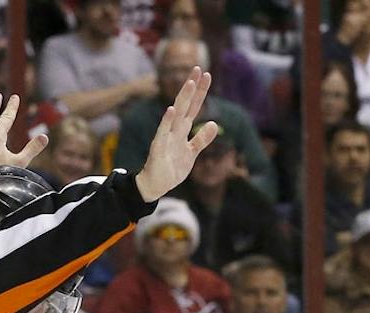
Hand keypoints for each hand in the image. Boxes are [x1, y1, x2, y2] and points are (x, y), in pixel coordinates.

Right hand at [135, 67, 219, 202]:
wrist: (155, 187)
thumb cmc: (172, 169)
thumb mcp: (191, 153)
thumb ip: (202, 139)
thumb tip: (214, 123)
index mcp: (182, 131)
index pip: (193, 107)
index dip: (200, 92)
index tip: (206, 75)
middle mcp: (174, 130)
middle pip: (185, 105)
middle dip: (192, 88)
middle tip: (198, 69)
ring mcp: (166, 138)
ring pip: (176, 115)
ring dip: (183, 99)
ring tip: (190, 84)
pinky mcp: (158, 149)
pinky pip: (163, 133)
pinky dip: (166, 122)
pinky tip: (171, 110)